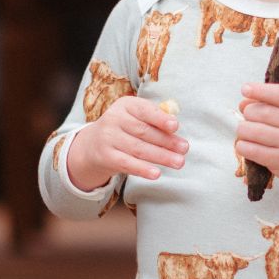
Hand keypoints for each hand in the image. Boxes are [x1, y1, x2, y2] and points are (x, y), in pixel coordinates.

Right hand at [67, 96, 187, 191]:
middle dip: (167, 141)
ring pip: (139, 148)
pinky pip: (127, 163)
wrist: (93, 145)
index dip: (160, 118)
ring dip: (161, 156)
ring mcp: (108, 138)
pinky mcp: (106, 156)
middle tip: (184, 149)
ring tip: (179, 162)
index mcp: (126, 105)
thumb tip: (174, 123)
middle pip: (144, 132)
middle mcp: (114, 119)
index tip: (175, 126)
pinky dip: (143, 169)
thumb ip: (155, 118)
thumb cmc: (126, 129)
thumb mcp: (137, 117)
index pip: (144, 110)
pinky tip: (156, 173)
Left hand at [237, 82, 278, 204]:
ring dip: (242, 130)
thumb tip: (244, 103)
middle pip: (261, 112)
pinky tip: (246, 146)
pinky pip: (252, 150)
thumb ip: (274, 102)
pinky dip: (242, 146)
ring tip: (246, 132)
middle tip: (249, 118)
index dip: (260, 90)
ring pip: (252, 130)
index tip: (245, 89)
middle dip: (248, 112)